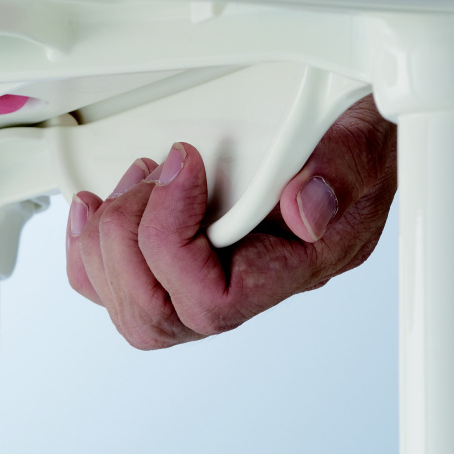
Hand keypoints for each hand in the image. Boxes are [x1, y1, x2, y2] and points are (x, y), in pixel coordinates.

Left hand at [65, 96, 396, 349]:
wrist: (357, 136)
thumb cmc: (360, 143)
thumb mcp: (365, 143)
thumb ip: (341, 174)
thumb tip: (304, 212)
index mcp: (293, 269)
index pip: (212, 302)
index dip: (172, 239)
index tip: (181, 165)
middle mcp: (248, 283)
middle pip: (157, 317)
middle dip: (130, 240)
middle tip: (149, 173)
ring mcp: (212, 274)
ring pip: (131, 307)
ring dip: (108, 241)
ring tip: (135, 178)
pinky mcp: (183, 257)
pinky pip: (117, 286)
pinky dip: (89, 251)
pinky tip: (95, 209)